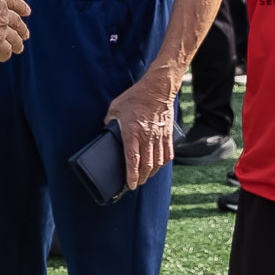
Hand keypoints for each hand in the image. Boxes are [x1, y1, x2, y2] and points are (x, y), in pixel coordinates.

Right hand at [0, 0, 31, 60]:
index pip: (14, 2)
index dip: (21, 7)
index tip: (27, 12)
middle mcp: (2, 12)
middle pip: (17, 22)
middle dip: (22, 29)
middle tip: (25, 34)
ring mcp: (0, 28)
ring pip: (14, 37)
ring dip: (17, 43)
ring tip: (18, 48)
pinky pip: (4, 50)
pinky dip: (5, 54)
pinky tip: (3, 58)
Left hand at [105, 72, 177, 188]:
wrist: (157, 89)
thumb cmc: (134, 97)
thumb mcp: (115, 108)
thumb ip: (109, 122)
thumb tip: (106, 131)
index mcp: (132, 133)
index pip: (133, 160)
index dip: (132, 175)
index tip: (131, 185)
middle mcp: (147, 138)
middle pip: (146, 165)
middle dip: (141, 178)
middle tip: (137, 183)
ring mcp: (159, 137)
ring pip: (158, 162)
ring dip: (152, 172)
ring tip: (146, 177)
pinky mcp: (168, 134)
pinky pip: (168, 153)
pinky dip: (163, 163)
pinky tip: (159, 166)